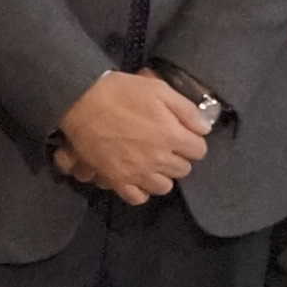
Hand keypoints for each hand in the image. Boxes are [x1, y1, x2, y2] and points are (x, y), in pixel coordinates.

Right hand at [49, 69, 214, 205]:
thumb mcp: (159, 89)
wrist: (81, 102)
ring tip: (152, 162)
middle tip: (165, 144)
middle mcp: (158, 159)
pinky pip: (138, 197)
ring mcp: (137, 172)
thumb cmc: (120, 92)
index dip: (192, 140)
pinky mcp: (117, 180)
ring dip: (162, 175)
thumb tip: (204, 128)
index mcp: (172, 135)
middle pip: (183, 170)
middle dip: (178, 157)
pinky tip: (138, 177)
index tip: (182, 133)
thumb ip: (187, 110)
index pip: (199, 150)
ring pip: (164, 187)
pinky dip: (141, 190)